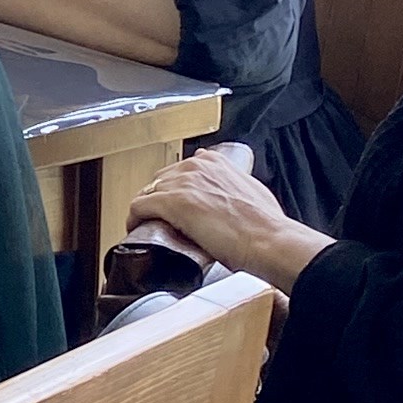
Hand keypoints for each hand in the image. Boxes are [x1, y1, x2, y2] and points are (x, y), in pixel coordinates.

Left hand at [124, 146, 331, 293]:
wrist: (269, 241)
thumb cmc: (267, 225)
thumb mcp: (253, 192)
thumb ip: (236, 186)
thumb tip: (232, 196)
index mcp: (215, 162)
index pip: (182, 169)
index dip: (176, 189)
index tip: (176, 204)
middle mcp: (195, 167)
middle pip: (161, 179)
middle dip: (159, 199)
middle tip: (161, 220)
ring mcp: (182, 183)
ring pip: (148, 192)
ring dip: (145, 210)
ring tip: (147, 227)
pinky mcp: (171, 203)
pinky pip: (138, 207)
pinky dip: (133, 218)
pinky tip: (135, 229)